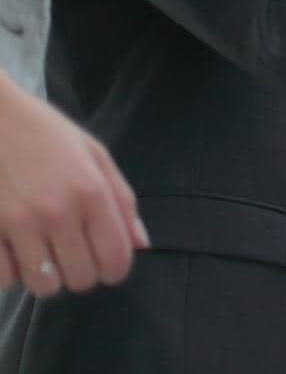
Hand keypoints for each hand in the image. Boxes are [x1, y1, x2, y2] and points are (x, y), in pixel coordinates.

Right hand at [0, 76, 148, 295]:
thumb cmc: (42, 132)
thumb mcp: (93, 153)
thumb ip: (121, 200)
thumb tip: (141, 244)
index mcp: (91, 192)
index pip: (115, 260)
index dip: (114, 269)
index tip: (105, 261)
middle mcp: (57, 212)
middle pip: (81, 279)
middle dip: (80, 271)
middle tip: (70, 251)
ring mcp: (17, 224)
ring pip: (43, 286)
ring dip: (45, 275)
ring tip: (41, 251)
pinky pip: (4, 279)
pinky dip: (9, 272)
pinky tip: (12, 249)